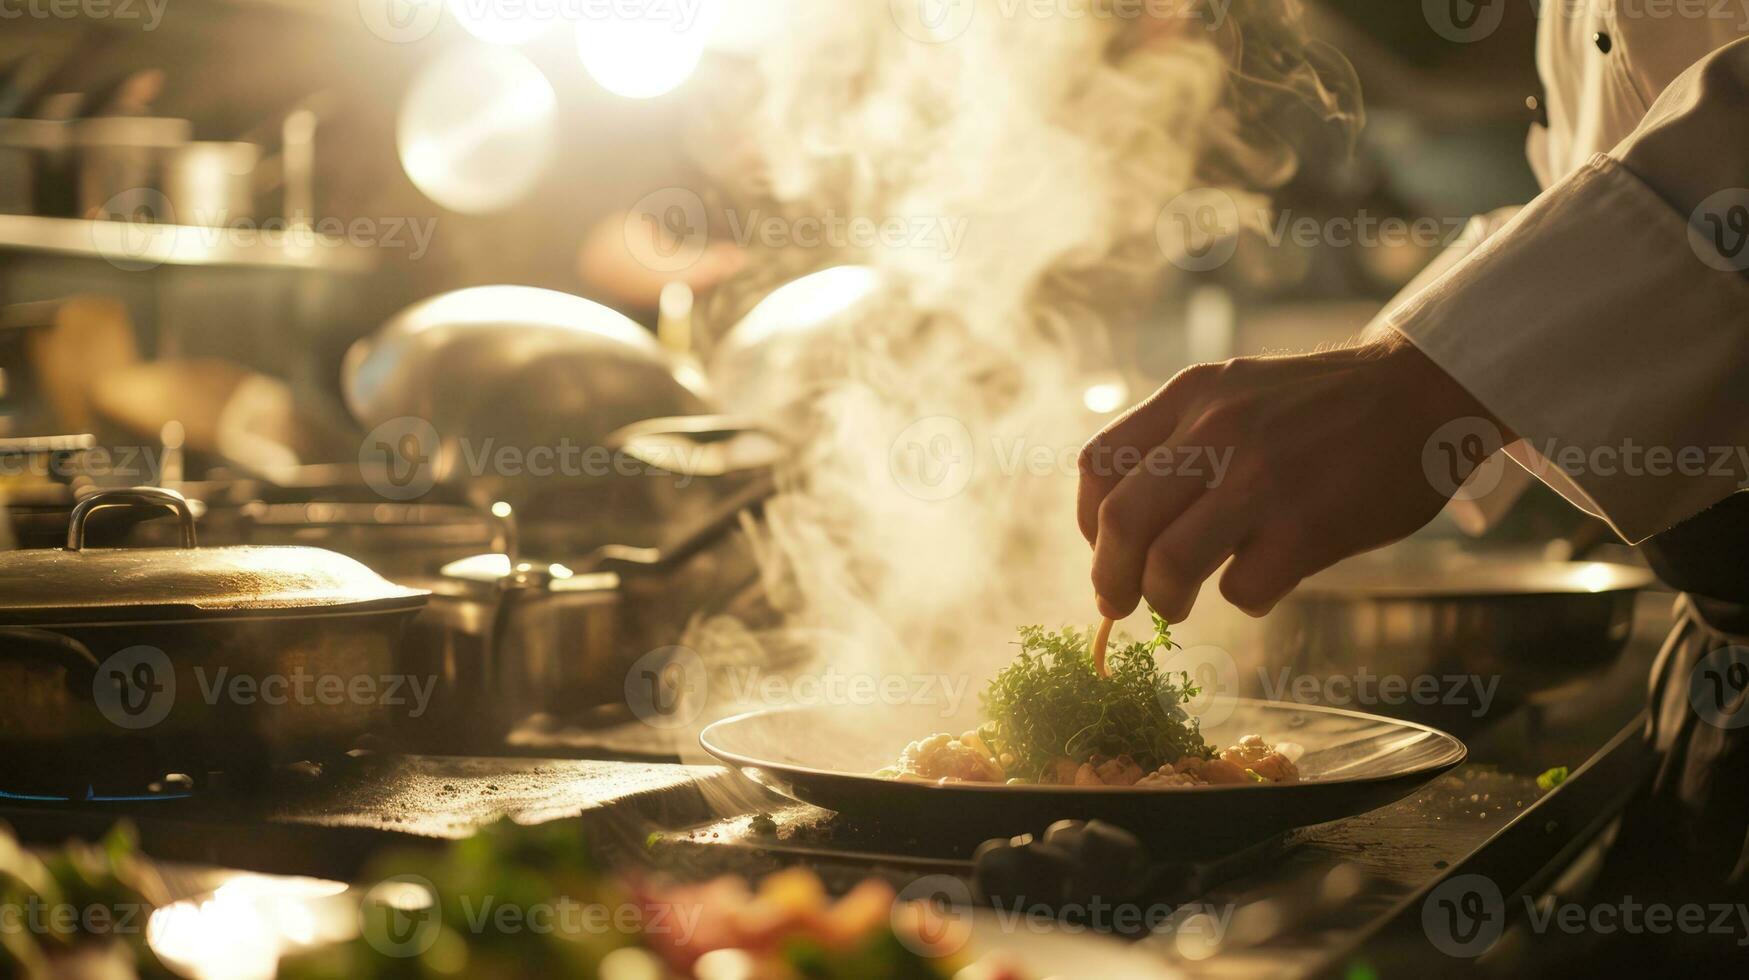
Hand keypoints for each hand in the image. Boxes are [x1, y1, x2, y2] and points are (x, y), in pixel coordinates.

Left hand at [1077, 333, 1507, 620]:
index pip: (1098, 465)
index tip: (1104, 549)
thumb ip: (1182, 438)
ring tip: (1177, 606)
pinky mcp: (1305, 527)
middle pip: (1120, 523)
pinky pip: (1242, 589)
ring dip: (1164, 600)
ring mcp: (1260, 479)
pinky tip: (1263, 582)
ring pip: (1168, 565)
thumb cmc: (1323, 406)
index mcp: (1191, 395)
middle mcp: (1216, 431)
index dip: (1088, 522)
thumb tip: (1123, 524)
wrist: (1423, 394)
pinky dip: (1243, 599)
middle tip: (1118, 604)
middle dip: (1109, 579)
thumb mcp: (1236, 390)